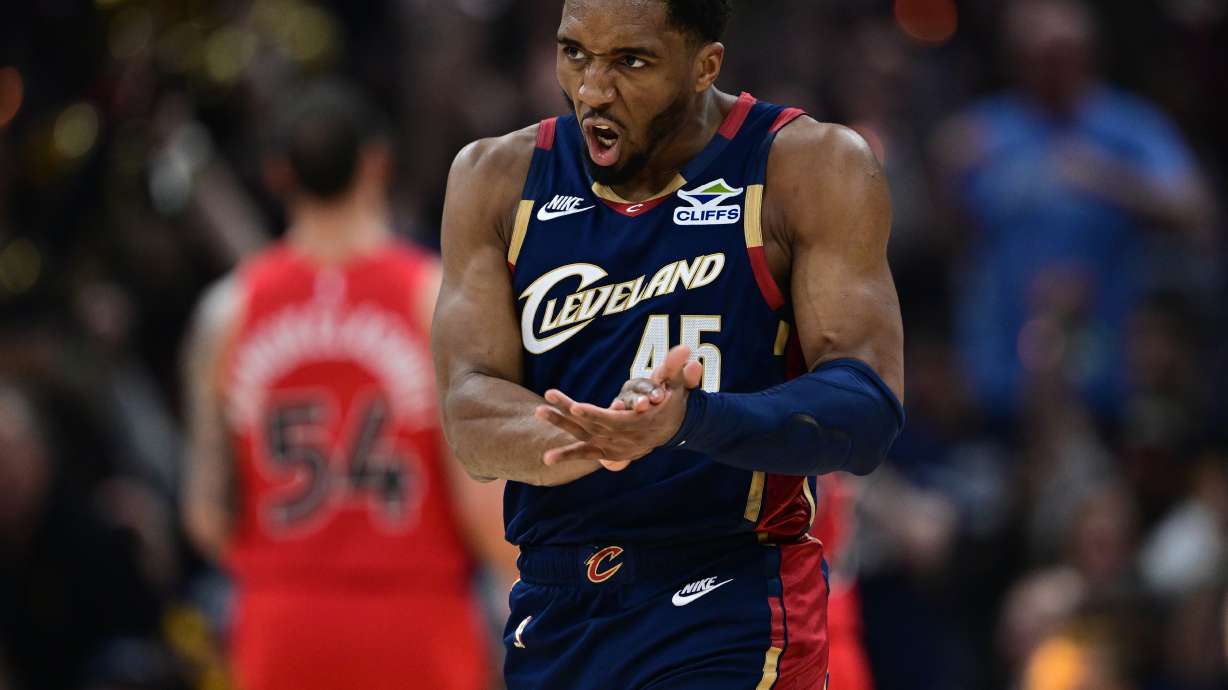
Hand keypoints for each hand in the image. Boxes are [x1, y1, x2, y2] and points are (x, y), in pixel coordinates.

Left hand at [535, 345, 702, 470]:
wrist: (672, 429)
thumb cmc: (672, 402)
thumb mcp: (678, 386)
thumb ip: (678, 370)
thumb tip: (686, 351)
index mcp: (637, 424)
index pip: (613, 420)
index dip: (594, 414)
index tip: (575, 407)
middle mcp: (622, 437)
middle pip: (590, 426)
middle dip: (565, 415)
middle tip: (542, 405)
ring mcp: (614, 445)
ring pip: (583, 437)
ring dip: (559, 428)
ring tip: (537, 416)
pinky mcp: (609, 452)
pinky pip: (586, 454)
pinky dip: (568, 455)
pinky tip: (546, 458)